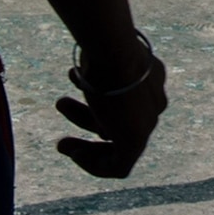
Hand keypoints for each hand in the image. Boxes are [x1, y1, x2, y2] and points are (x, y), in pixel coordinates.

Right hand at [57, 39, 166, 176]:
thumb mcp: (98, 55)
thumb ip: (96, 68)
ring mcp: (148, 122)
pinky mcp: (137, 140)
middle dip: (88, 123)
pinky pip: (120, 166)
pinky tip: (75, 154)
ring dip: (86, 148)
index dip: (95, 103)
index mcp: (149, 78)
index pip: (124, 100)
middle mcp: (153, 101)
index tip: (66, 98)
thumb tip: (83, 70)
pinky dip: (95, 165)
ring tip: (60, 145)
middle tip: (63, 124)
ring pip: (118, 145)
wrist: (111, 52)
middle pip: (120, 121)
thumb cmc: (101, 48)